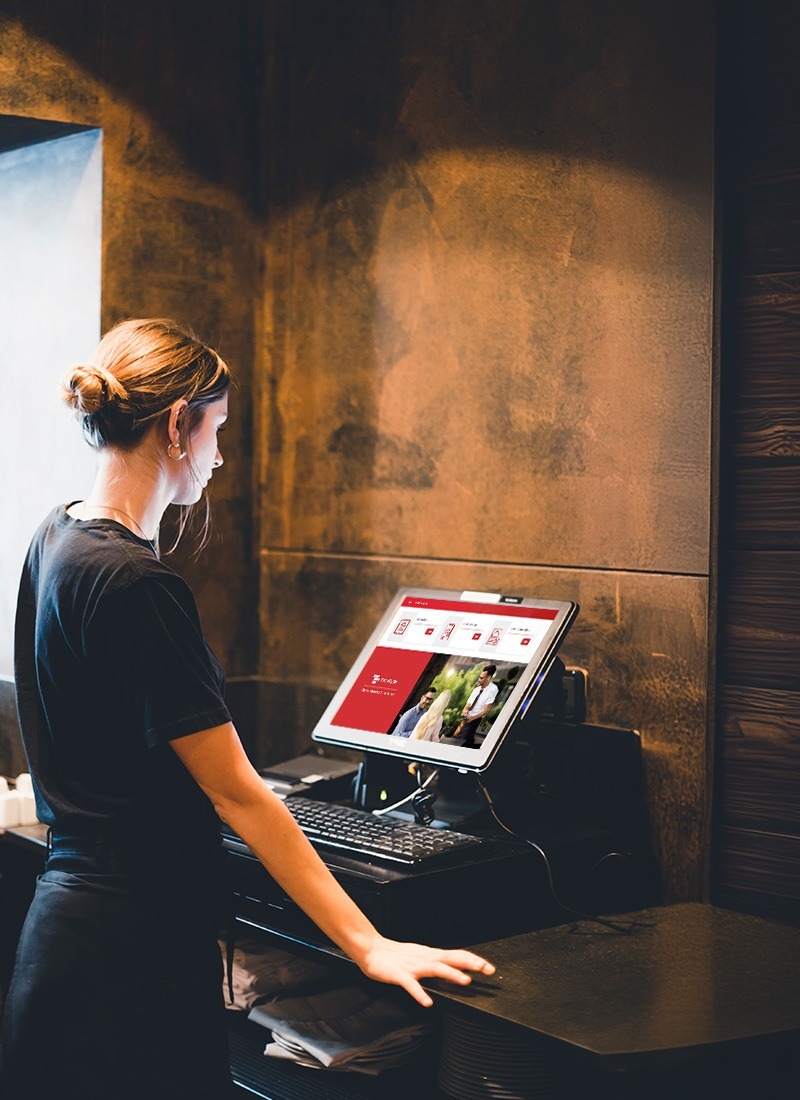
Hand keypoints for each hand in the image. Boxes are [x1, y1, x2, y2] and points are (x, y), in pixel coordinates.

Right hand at [355, 935, 494, 1006]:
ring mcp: (412, 967)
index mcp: (429, 955)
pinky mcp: (399, 975)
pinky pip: (411, 985)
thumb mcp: (418, 957)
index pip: (455, 955)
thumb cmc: (393, 956)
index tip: (489, 966)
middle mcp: (424, 958)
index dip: (473, 960)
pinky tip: (428, 1002)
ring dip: (451, 975)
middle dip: (470, 964)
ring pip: (435, 969)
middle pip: (451, 958)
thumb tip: (452, 968)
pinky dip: (420, 993)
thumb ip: (434, 962)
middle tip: (488, 970)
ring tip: (466, 982)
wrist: (370, 949)